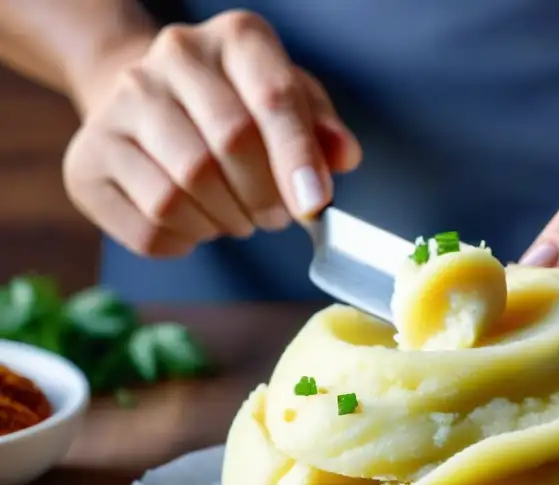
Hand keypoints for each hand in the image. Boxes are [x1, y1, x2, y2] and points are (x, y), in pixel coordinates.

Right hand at [62, 10, 360, 256]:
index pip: (272, 98)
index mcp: (235, 40)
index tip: (313, 205)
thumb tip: (343, 156)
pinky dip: (185, 241)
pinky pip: (147, 227)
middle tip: (275, 217)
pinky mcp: (87, 161)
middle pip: (225, 148)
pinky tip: (197, 223)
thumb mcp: (293, 104)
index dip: (297, 159)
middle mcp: (169, 59)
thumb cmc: (239, 107)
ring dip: (223, 222)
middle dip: (263, 199)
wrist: (151, 101)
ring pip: (179, 193)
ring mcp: (117, 108)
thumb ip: (323, 131)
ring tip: (236, 216)